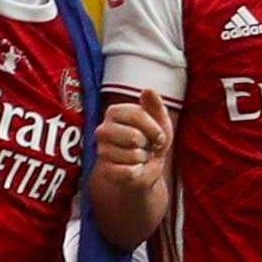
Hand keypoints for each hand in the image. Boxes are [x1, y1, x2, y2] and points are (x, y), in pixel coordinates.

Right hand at [89, 90, 173, 208]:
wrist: (143, 168)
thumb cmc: (151, 141)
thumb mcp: (160, 121)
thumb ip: (155, 105)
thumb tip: (148, 89)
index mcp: (115, 112)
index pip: (137, 115)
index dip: (154, 128)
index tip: (159, 135)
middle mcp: (103, 130)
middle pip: (134, 136)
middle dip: (148, 144)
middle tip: (145, 146)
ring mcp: (101, 150)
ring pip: (133, 155)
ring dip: (143, 158)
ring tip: (139, 156)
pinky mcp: (104, 170)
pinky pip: (129, 172)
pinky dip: (137, 172)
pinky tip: (133, 168)